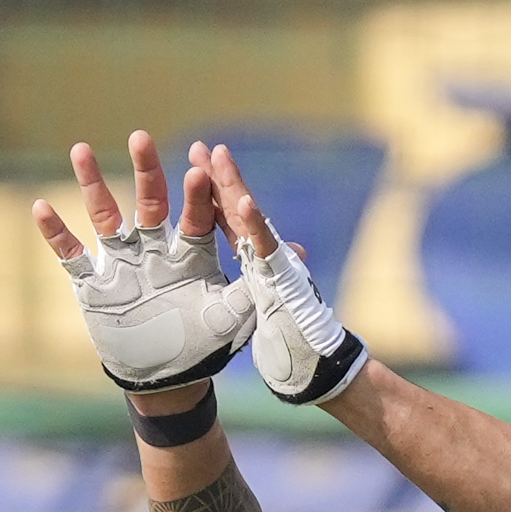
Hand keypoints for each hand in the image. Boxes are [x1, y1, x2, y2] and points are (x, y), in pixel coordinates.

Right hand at [31, 132, 252, 393]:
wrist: (167, 378)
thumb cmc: (205, 345)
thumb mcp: (234, 315)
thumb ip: (256, 281)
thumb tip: (296, 250)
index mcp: (191, 253)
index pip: (197, 213)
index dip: (198, 191)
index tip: (201, 164)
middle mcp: (156, 249)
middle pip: (150, 201)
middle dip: (146, 170)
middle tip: (140, 137)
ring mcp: (123, 264)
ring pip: (106, 215)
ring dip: (92, 184)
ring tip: (80, 149)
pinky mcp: (95, 285)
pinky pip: (72, 254)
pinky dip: (56, 233)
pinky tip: (40, 207)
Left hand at [196, 141, 367, 407]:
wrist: (315, 365)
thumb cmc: (290, 339)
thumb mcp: (261, 308)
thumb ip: (259, 284)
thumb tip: (278, 259)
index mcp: (250, 262)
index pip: (225, 220)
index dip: (210, 192)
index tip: (196, 163)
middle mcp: (259, 257)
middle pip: (232, 210)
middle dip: (218, 177)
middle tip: (201, 146)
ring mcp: (270, 264)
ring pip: (248, 219)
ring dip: (234, 186)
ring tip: (218, 156)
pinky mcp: (280, 279)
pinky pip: (265, 249)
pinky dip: (256, 226)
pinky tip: (244, 202)